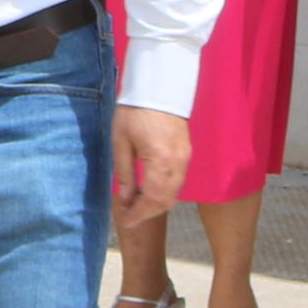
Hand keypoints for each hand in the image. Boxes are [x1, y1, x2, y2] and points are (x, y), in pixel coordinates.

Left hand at [110, 107, 191, 229]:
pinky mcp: (186, 153)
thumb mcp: (121, 142)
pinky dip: (165, 192)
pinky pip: (178, 181)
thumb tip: (125, 199)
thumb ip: (124, 173)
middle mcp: (178, 163)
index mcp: (160, 160)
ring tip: (136, 206)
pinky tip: (149, 191)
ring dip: (157, 204)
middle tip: (129, 216)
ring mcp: (185, 158)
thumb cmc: (134, 111)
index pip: (152, 198)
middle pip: (166, 200)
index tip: (125, 220)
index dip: (139, 213)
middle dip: (148, 212)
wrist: (158, 87)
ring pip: (174, 193)